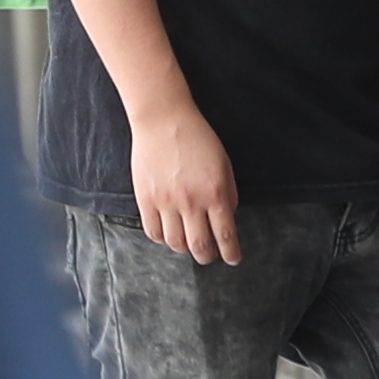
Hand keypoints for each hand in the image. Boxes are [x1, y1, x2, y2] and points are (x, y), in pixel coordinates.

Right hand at [131, 105, 243, 268]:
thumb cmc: (197, 138)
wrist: (163, 120)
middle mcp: (191, 201)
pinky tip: (168, 233)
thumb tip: (226, 220)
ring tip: (188, 243)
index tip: (233, 259)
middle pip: (199, 246)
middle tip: (210, 256)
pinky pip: (153, 232)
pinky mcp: (145, 199)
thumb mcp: (224, 164)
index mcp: (215, 193)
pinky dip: (162, 239)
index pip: (225, 234)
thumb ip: (228, 194)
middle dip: (207, 257)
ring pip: (175, 243)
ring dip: (184, 248)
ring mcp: (166, 202)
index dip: (231, 252)